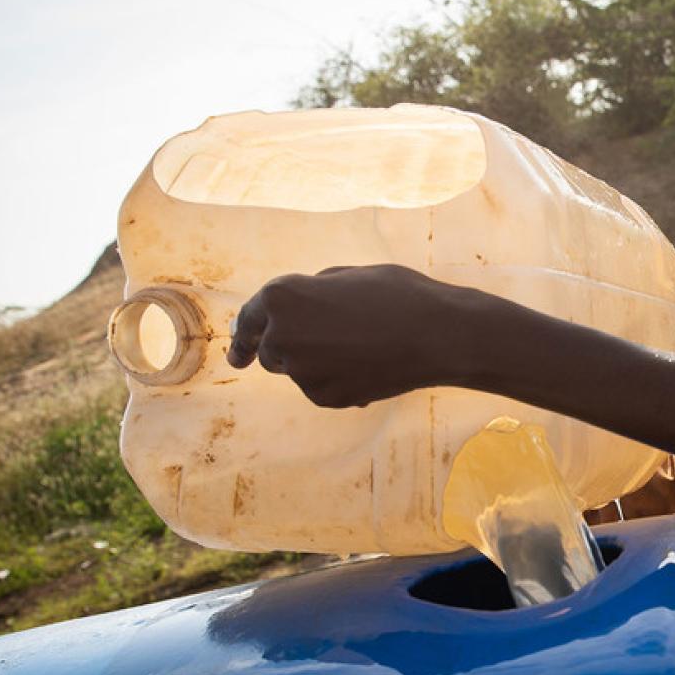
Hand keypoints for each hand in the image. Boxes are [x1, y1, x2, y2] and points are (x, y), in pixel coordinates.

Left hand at [226, 264, 472, 407]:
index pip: (250, 319)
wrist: (437, 336)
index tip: (238, 353)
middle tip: (327, 342)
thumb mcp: (346, 277)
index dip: (243, 336)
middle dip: (290, 347)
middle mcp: (282, 335)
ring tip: (362, 348)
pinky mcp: (324, 397)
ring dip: (317, 364)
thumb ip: (309, 294)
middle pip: (271, 351)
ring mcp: (301, 371)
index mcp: (282, 297)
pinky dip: (338, 382)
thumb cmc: (397, 295)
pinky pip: (321, 389)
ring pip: (298, 372)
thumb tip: (289, 315)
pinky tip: (370, 367)